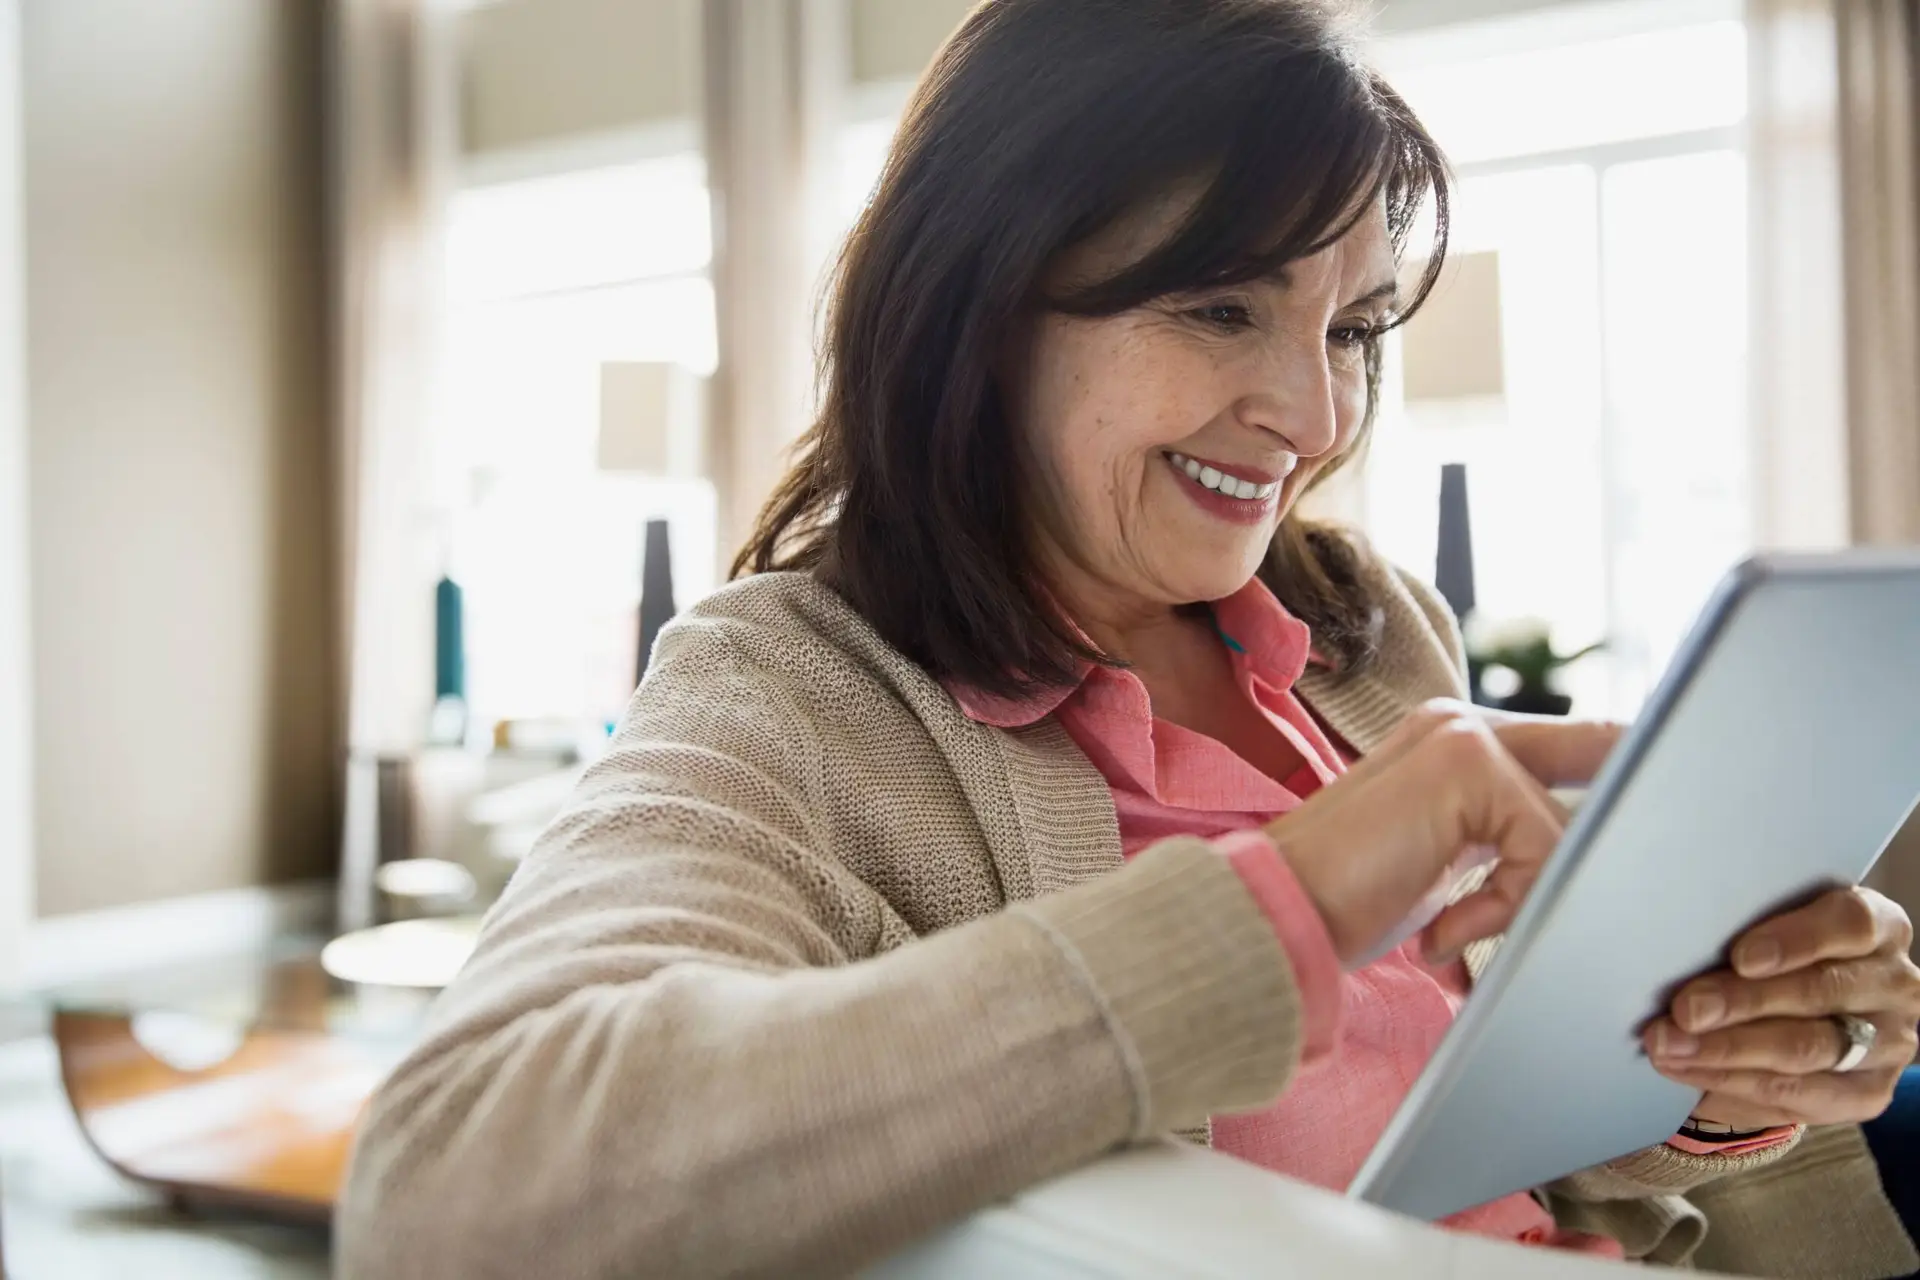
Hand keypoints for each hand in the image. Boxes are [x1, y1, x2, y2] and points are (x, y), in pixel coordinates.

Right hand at [1265, 699, 1621, 966]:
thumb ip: (1504, 839)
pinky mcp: (1469, 766)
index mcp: (1450, 740)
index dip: (1619, 769)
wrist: (1278, 913)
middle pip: (1598, 754)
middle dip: (1618, 820)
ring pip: (1566, 825)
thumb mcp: (1443, 863)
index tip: (1667, 804)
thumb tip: (1594, 858)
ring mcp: (1463, 737)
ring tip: (1452, 932)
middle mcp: (1459, 723)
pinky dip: (1503, 907)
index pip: (1572, 746)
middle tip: (1642, 856)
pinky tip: (1443, 932)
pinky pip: (1544, 847)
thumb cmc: (1346, 901)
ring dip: (1522, 899)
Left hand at [1645, 887, 1919, 1128]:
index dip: (1797, 939)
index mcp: (1877, 927)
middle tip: (1685, 1009)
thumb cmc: (1771, 961)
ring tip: (1669, 1043)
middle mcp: (1895, 983)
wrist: (1784, 1025)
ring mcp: (1891, 1042)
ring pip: (1808, 1047)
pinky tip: (1685, 1067)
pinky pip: (1799, 1093)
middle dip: (1742, 1001)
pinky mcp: (1870, 1093)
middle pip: (1820, 990)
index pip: (1852, 923)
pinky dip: (1731, 1079)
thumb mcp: (1763, 935)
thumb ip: (1741, 935)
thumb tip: (1676, 945)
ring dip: (1729, 1047)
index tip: (1742, 957)